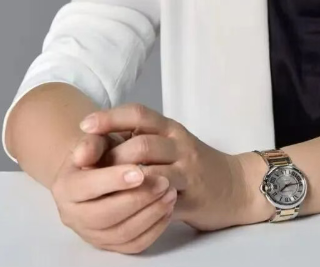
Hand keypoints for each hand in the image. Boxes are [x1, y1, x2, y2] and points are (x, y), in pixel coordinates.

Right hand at [50, 133, 177, 253]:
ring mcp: (92, 234)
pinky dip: (154, 229)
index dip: (113, 181)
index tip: (141, 172)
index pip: (86, 188)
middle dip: (138, 199)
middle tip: (164, 182)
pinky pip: (134, 245)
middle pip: (105, 216)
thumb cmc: (100, 152)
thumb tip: (84, 154)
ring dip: (151, 214)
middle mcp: (74, 216)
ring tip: (171, 192)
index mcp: (65, 188)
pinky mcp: (111, 245)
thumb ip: (91, 143)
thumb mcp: (95, 140)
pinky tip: (168, 208)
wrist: (100, 170)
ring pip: (122, 233)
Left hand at [79, 102, 257, 231]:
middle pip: (140, 143)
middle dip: (110, 156)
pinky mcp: (193, 192)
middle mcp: (179, 142)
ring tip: (100, 187)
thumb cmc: (193, 165)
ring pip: (150, 170)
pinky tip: (126, 204)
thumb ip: (141, 142)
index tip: (84, 125)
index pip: (139, 114)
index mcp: (170, 128)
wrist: (235, 184)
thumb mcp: (170, 145)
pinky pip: (163, 196)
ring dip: (122, 179)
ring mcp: (187, 167)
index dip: (111, 117)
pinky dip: (142, 200)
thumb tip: (96, 145)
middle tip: (85, 167)